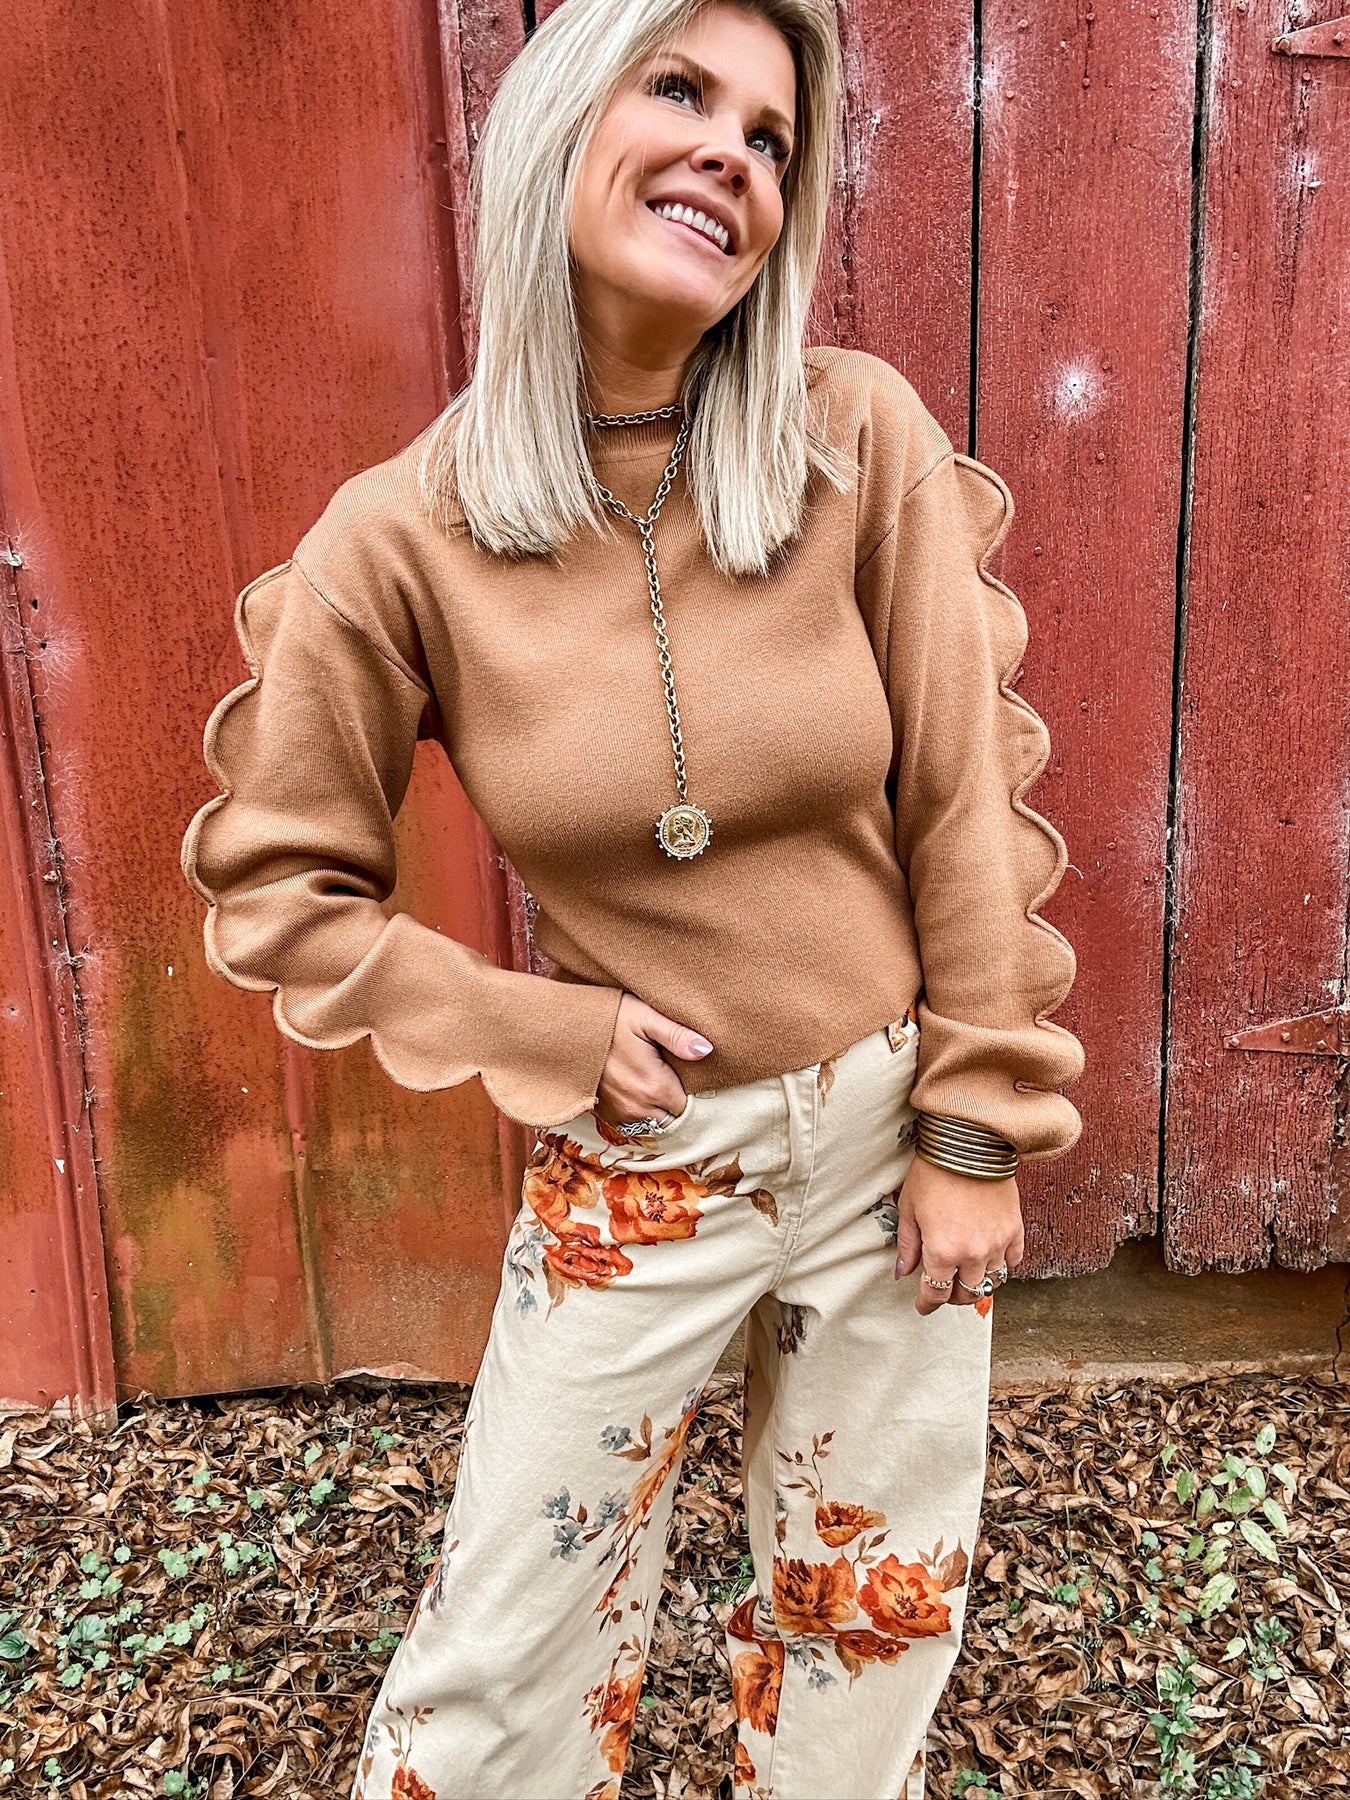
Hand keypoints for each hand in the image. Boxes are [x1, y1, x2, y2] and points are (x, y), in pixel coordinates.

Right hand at [595, 993, 712, 1129]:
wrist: (563, 1029)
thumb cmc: (606, 1018)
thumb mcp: (644, 1017)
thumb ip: (678, 1035)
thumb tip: (706, 1050)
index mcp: (654, 1087)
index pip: (690, 1107)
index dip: (695, 1094)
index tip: (693, 1077)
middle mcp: (638, 1108)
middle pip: (673, 1120)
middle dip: (679, 1105)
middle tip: (678, 1080)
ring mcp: (620, 1114)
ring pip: (654, 1123)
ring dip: (660, 1110)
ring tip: (659, 1084)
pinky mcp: (606, 1115)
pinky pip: (634, 1123)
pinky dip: (642, 1112)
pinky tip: (641, 1090)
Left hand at [892, 1154, 1023, 1314]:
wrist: (968, 1143)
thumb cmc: (933, 1172)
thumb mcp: (909, 1208)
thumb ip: (908, 1245)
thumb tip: (902, 1272)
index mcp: (942, 1250)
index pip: (936, 1293)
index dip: (927, 1304)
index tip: (923, 1306)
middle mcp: (972, 1253)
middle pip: (966, 1294)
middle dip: (952, 1298)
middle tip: (944, 1291)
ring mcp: (997, 1243)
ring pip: (991, 1282)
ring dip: (977, 1284)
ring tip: (966, 1276)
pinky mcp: (1014, 1230)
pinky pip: (1012, 1262)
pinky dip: (1001, 1267)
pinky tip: (990, 1261)